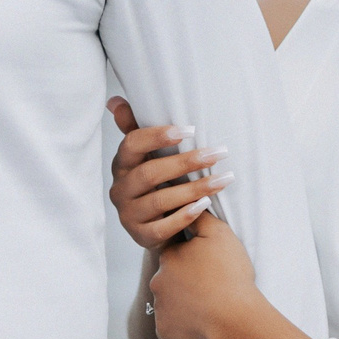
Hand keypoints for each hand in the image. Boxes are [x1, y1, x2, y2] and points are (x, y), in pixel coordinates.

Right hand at [107, 98, 229, 250]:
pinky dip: (185, 216)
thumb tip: (115, 101)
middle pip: (150, 174)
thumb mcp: (145, 156)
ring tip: (223, 179)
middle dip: (186, 162)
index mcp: (121, 165)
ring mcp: (128, 215)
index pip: (132, 145)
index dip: (158, 136)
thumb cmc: (154, 182)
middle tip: (218, 153)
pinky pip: (164, 228)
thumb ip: (133, 128)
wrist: (154, 224)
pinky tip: (205, 205)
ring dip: (195, 188)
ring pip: (161, 201)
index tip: (190, 130)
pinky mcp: (141, 236)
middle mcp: (120, 190)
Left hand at [147, 213, 266, 338]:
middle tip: (210, 285)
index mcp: (168, 256)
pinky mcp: (164, 330)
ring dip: (183, 302)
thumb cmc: (229, 274)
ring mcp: (159, 308)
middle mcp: (157, 281)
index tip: (208, 264)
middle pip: (170, 277)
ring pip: (169, 301)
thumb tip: (188, 203)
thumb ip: (199, 216)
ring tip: (207, 304)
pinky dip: (181, 324)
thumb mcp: (219, 234)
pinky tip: (200, 322)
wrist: (235, 317)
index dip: (192, 257)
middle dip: (185, 280)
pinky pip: (170, 325)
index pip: (175, 252)